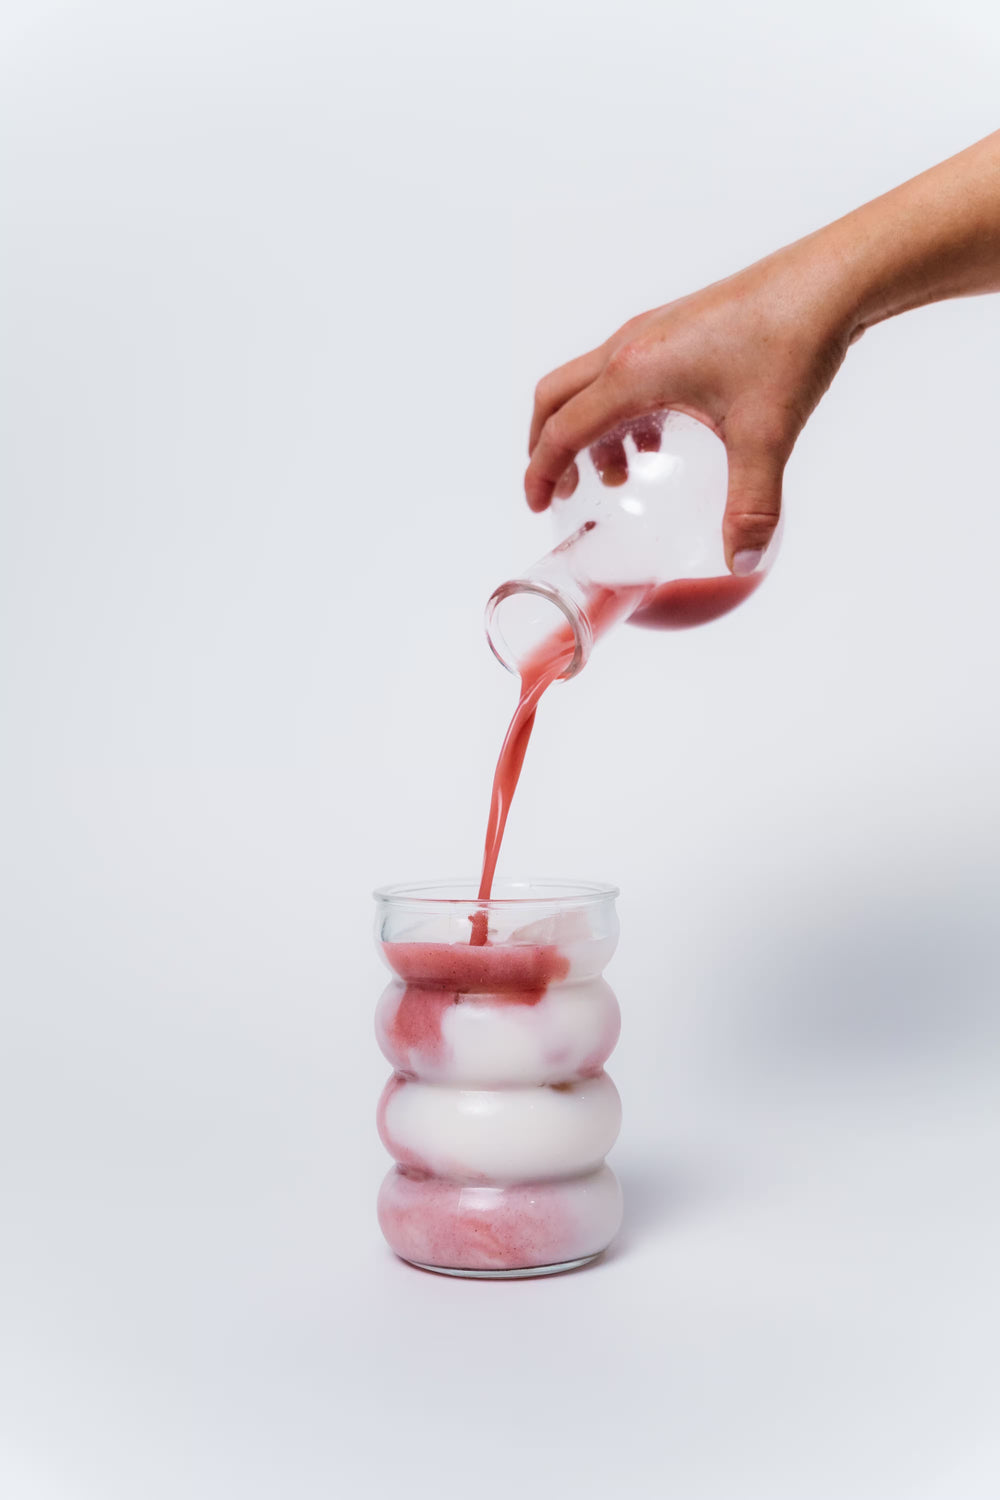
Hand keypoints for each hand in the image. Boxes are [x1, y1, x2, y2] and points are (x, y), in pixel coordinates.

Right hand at [525, 242, 857, 572]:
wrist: (829, 280)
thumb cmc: (790, 343)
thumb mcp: (766, 435)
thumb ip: (750, 504)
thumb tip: (743, 562)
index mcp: (634, 372)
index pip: (562, 429)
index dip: (541, 473)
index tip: (538, 506)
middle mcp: (631, 346)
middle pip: (557, 397)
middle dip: (547, 446)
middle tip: (560, 491)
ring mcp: (653, 332)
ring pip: (591, 384)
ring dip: (589, 430)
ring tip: (618, 476)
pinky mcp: (677, 328)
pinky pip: (625, 372)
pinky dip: (624, 411)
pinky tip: (662, 439)